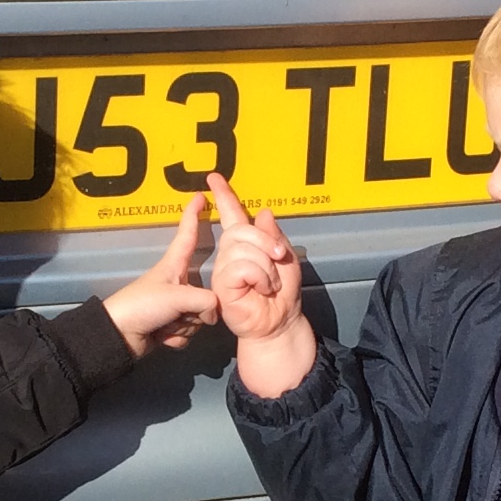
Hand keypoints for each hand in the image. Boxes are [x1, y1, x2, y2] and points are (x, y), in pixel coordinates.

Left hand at [101, 194, 220, 355]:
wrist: (119, 337)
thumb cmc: (142, 305)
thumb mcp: (177, 298)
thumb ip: (206, 302)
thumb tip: (214, 313)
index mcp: (174, 265)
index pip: (187, 234)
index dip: (193, 215)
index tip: (200, 195)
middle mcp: (177, 282)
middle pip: (207, 290)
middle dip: (198, 308)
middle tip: (179, 312)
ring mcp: (175, 305)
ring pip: (199, 315)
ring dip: (184, 324)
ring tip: (164, 324)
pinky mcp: (171, 324)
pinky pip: (189, 331)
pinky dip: (177, 337)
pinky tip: (161, 336)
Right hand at [207, 174, 316, 396]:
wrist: (280, 322)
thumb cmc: (282, 294)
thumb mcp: (286, 259)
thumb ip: (273, 236)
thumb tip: (262, 214)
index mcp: (244, 245)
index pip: (231, 215)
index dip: (224, 196)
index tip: (214, 178)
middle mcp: (229, 254)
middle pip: (240, 230)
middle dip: (265, 242)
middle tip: (278, 259)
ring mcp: (223, 270)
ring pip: (242, 249)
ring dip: (266, 265)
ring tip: (269, 283)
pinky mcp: (222, 285)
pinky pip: (241, 267)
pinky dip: (260, 276)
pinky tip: (261, 289)